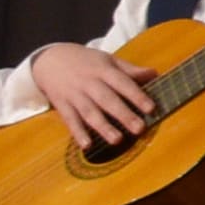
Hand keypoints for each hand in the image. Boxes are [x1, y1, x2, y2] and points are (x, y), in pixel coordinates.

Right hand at [29, 43, 157, 150]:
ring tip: (117, 140)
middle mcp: (89, 83)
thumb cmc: (86, 62)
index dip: (136, 95)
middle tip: (140, 128)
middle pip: (107, 100)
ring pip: (90, 112)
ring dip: (103, 127)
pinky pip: (70, 120)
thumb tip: (155, 74)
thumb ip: (130, 70)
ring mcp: (74, 95)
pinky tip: (87, 146)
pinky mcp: (62, 105)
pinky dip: (78, 133)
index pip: (122, 83)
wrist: (49, 59)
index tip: (151, 108)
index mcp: (103, 70)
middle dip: (124, 115)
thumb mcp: (108, 60)